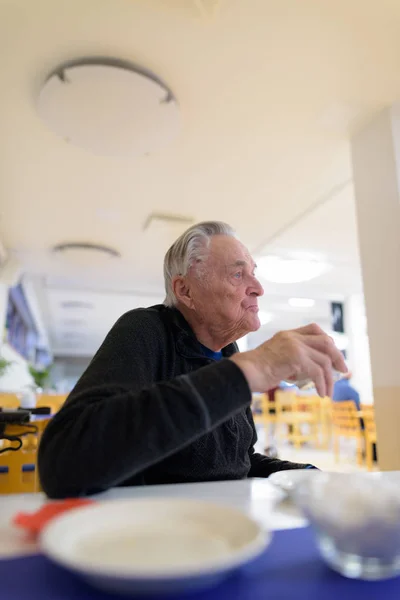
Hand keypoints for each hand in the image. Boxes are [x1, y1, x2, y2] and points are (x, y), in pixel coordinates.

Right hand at [230, 323, 346, 397]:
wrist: (244, 373)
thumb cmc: (255, 371)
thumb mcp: (275, 359)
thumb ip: (291, 359)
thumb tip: (308, 372)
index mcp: (287, 335)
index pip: (314, 328)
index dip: (327, 340)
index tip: (333, 354)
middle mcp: (292, 337)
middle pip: (326, 341)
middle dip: (337, 357)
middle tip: (343, 371)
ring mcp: (295, 346)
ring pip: (325, 359)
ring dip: (330, 378)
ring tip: (329, 392)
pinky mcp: (297, 358)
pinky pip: (318, 372)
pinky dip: (323, 384)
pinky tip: (321, 394)